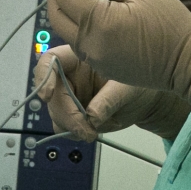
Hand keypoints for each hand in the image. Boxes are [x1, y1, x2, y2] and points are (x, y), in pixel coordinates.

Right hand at [37, 46, 190, 141]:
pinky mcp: (74, 114)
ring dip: (70, 126)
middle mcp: (70, 76)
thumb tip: (92, 116)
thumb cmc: (140, 83)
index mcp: (79, 56)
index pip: (51, 60)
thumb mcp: (129, 87)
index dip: (44, 76)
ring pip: (55, 113)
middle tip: (86, 129)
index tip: (47, 95)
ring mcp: (70, 96)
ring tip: (94, 131)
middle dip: (66, 114)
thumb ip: (109, 99)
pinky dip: (75, 132)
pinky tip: (93, 131)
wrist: (146, 100)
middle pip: (52, 94)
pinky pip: (64, 127)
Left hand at [46, 0, 190, 127]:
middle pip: (56, 16)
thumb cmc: (170, 24)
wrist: (189, 63)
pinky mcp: (103, 68)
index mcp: (98, 23)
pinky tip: (88, 14)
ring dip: (65, 11)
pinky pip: (80, 45)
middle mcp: (90, 45)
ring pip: (66, 32)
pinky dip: (76, 26)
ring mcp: (95, 60)